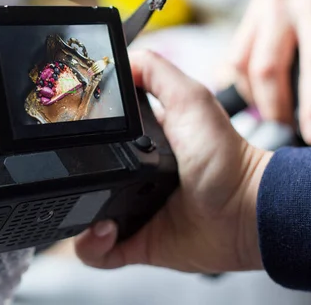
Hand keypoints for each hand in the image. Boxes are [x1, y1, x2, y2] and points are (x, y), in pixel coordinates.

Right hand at [75, 50, 272, 272]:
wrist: (246, 213)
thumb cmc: (226, 158)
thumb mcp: (190, 99)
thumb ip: (156, 72)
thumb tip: (118, 58)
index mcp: (138, 143)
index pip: (93, 136)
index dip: (75, 136)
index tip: (64, 134)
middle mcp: (131, 177)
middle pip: (80, 178)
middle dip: (67, 181)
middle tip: (67, 178)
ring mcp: (130, 210)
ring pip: (81, 218)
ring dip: (77, 221)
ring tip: (93, 215)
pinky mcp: (135, 241)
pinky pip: (97, 252)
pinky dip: (91, 246)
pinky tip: (104, 231)